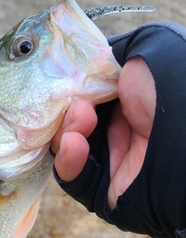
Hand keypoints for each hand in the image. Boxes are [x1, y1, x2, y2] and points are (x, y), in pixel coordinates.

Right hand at [51, 57, 155, 209]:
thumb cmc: (175, 88)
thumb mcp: (150, 46)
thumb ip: (112, 51)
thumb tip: (83, 64)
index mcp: (132, 100)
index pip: (85, 96)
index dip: (69, 89)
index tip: (63, 82)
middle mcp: (122, 130)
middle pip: (71, 122)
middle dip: (65, 112)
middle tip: (75, 105)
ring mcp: (115, 161)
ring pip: (67, 149)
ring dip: (66, 132)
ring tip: (80, 121)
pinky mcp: (107, 191)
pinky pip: (75, 180)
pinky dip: (68, 160)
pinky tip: (73, 144)